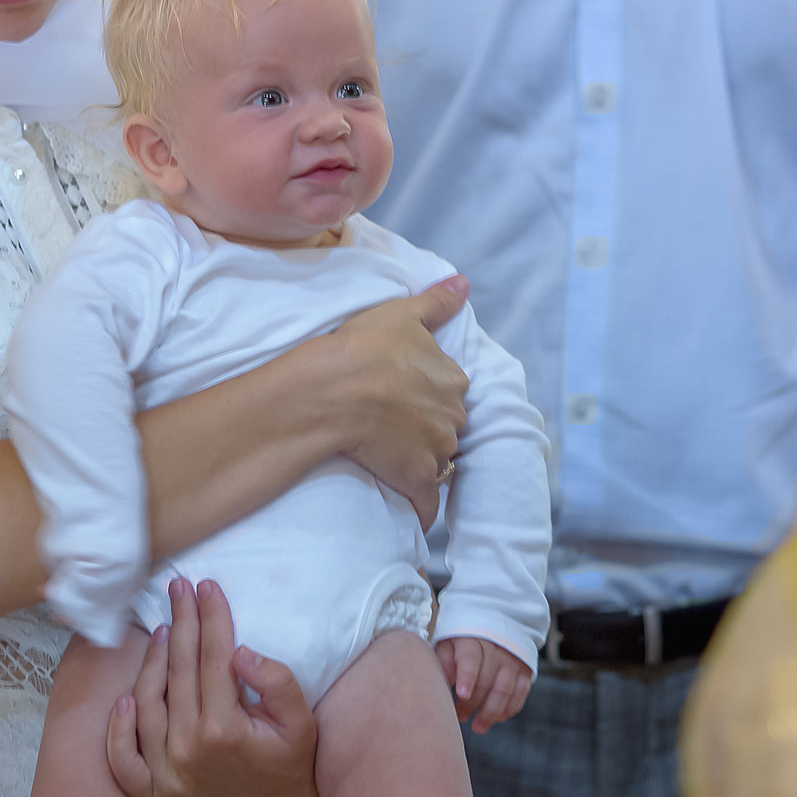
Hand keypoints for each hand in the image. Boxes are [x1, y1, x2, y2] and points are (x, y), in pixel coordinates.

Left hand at [107, 579, 324, 796]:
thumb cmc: (293, 763)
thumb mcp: (302, 721)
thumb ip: (277, 682)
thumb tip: (239, 651)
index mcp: (225, 730)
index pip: (213, 658)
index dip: (211, 617)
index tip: (207, 587)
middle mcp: (189, 751)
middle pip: (179, 673)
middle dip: (181, 623)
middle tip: (178, 589)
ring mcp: (168, 776)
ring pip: (148, 706)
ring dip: (152, 663)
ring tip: (161, 629)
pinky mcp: (156, 796)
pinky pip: (125, 763)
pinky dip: (119, 733)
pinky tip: (125, 700)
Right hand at [323, 277, 469, 527]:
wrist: (332, 390)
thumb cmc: (362, 347)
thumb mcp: (401, 314)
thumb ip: (437, 302)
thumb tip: (464, 284)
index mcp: (452, 379)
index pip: (450, 391)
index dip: (427, 393)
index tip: (404, 395)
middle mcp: (452, 416)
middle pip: (447, 426)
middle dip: (428, 428)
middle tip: (394, 424)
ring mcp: (436, 450)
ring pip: (438, 461)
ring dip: (422, 462)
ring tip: (391, 456)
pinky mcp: (416, 480)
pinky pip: (427, 504)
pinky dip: (423, 510)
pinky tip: (414, 513)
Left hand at [436, 637, 532, 733]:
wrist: (490, 630)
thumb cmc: (462, 643)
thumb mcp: (447, 645)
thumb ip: (443, 661)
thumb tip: (443, 681)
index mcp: (472, 639)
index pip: (471, 657)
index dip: (467, 676)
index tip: (462, 695)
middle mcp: (495, 648)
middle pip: (487, 678)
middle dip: (473, 703)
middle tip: (461, 717)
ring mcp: (511, 659)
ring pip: (505, 689)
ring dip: (491, 712)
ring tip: (478, 726)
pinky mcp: (524, 670)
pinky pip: (520, 692)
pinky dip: (509, 709)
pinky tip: (497, 718)